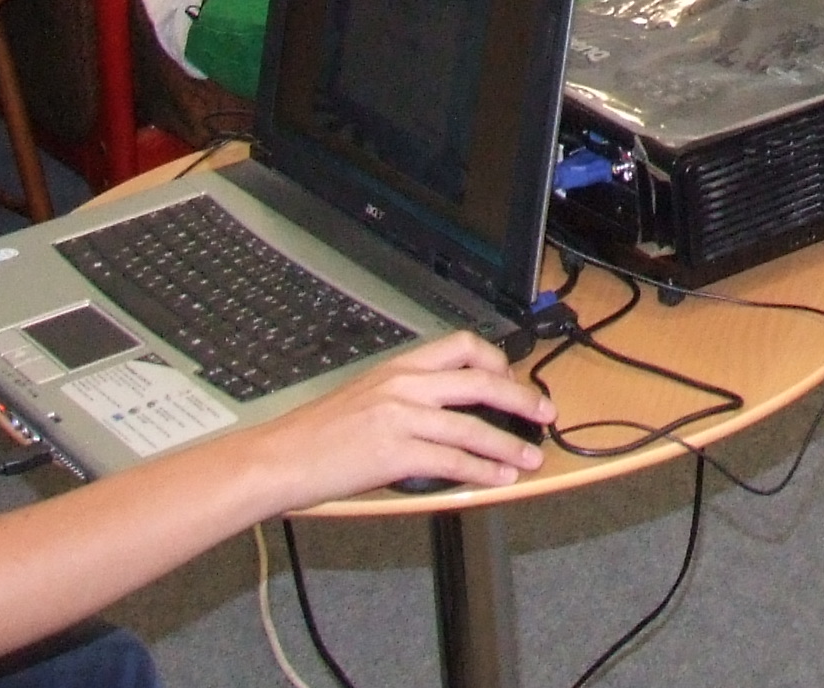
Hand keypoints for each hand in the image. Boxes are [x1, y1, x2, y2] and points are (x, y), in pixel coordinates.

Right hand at [257, 334, 555, 503]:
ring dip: (509, 443)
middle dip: (521, 397)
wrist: (279, 457)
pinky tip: (498, 478)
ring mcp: (401, 417)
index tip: (513, 379)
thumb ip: (405, 395)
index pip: (462, 346)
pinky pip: (452, 460)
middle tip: (544, 413)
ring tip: (530, 457)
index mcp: (399, 366)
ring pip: (473, 426)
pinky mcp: (395, 453)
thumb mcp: (364, 395)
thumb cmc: (315, 432)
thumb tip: (443, 410)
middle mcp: (405, 385)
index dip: (497, 361)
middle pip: (481, 381)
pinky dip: (481, 470)